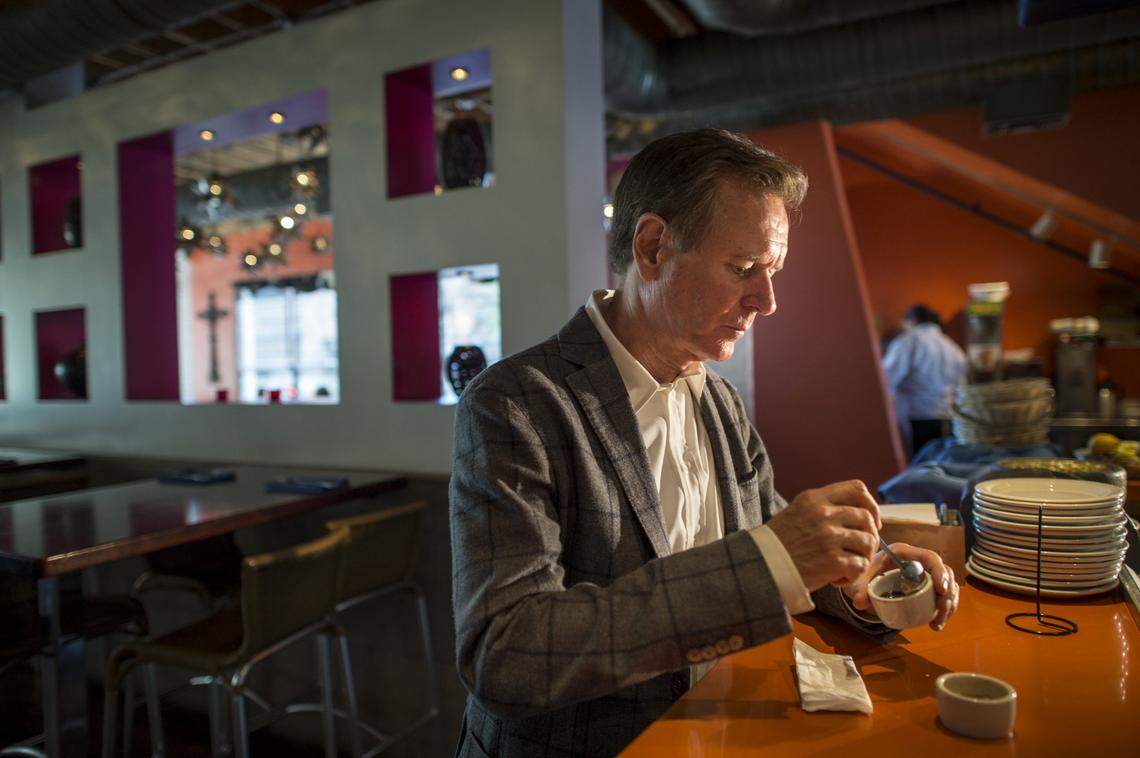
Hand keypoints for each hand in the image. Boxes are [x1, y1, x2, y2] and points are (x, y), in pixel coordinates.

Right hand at [766, 480, 881, 591]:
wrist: (761, 566)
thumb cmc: (779, 542)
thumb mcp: (796, 511)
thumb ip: (822, 507)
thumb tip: (856, 512)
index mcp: (814, 499)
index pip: (857, 489)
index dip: (870, 504)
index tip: (870, 519)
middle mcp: (823, 514)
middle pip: (867, 517)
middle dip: (871, 535)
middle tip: (862, 549)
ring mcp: (829, 537)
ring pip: (868, 542)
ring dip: (863, 556)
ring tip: (847, 565)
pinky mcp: (832, 561)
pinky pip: (860, 565)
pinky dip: (853, 575)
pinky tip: (838, 578)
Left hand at [846, 543, 958, 630]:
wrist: (863, 579)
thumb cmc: (863, 574)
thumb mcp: (860, 581)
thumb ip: (860, 590)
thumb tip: (859, 603)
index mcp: (903, 553)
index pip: (929, 557)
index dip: (939, 571)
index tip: (941, 590)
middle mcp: (918, 561)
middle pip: (944, 571)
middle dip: (947, 592)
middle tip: (941, 610)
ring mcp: (925, 573)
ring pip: (948, 585)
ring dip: (948, 605)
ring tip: (937, 623)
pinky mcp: (928, 587)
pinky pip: (944, 596)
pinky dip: (945, 610)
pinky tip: (936, 625)